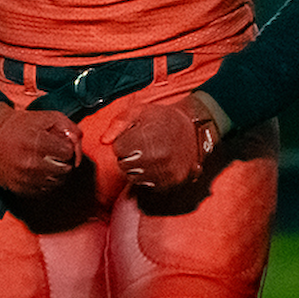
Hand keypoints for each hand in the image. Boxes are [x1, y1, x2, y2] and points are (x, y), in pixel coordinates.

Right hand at [0, 103, 82, 196]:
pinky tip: (40, 172)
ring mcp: (24, 178)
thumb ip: (68, 126)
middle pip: (64, 169)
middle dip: (64, 161)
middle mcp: (29, 162)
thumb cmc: (22, 125)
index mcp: (36, 142)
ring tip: (48, 162)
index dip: (66, 146)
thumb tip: (78, 142)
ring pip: (56, 182)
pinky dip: (46, 182)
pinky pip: (44, 191)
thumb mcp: (46, 117)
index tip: (59, 143)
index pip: (67, 152)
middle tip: (55, 154)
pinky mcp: (19, 189)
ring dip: (57, 173)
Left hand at [105, 94, 222, 191]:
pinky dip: (149, 176)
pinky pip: (149, 185)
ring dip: (137, 168)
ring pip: (135, 177)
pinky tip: (157, 163)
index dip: (123, 142)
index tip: (134, 137)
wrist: (194, 127)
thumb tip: (104, 141)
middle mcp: (155, 157)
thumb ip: (118, 124)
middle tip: (142, 145)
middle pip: (124, 165)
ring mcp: (165, 172)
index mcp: (145, 138)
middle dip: (128, 155)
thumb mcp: (138, 112)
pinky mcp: (172, 182)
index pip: (118, 149)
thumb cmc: (163, 118)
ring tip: (149, 154)